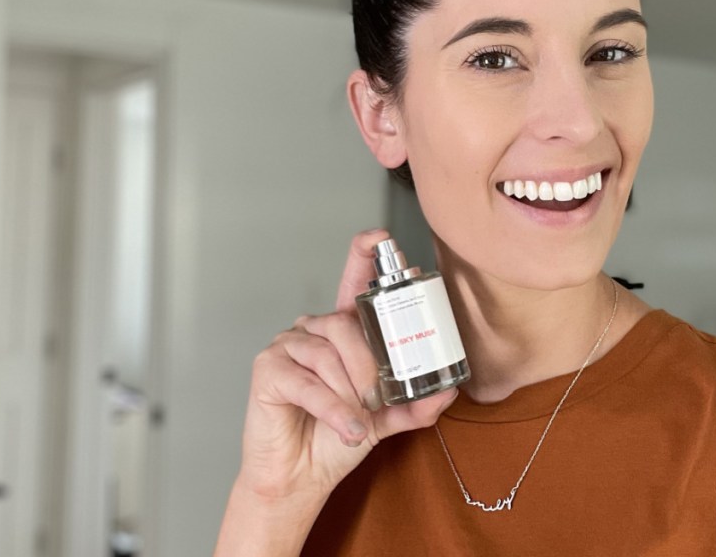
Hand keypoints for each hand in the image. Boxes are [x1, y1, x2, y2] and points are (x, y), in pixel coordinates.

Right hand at [216, 229, 456, 554]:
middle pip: (346, 324)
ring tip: (359, 419)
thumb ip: (415, 404)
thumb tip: (448, 389)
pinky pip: (307, 381)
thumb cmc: (336, 439)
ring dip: (350, 391)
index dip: (363, 256)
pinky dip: (332, 408)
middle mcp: (313, 331)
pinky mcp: (268, 370)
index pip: (352, 282)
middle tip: (377, 399)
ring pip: (328, 353)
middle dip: (368, 365)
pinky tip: (345, 428)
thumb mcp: (386, 419)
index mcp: (342, 333)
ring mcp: (287, 346)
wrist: (302, 477)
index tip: (379, 238)